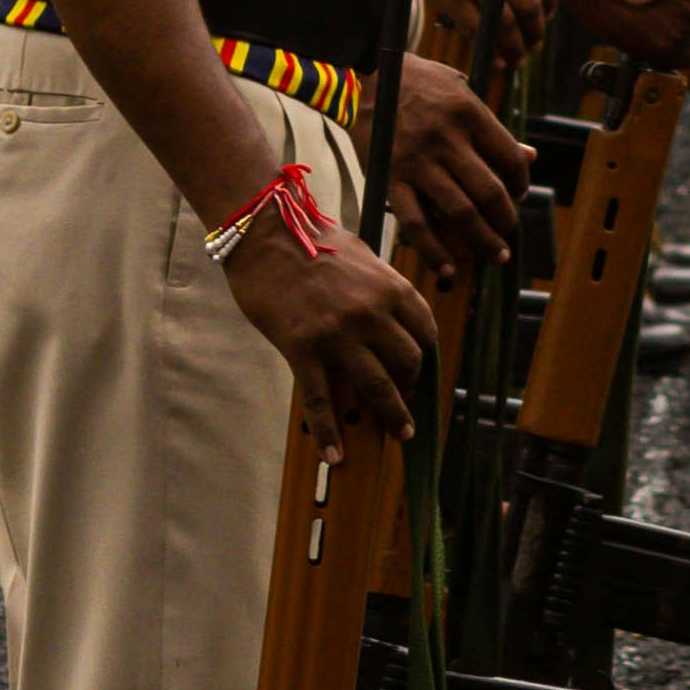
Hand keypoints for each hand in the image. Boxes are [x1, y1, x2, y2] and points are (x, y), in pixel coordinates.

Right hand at [225, 219, 432, 437]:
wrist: (264, 234)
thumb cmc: (309, 238)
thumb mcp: (360, 254)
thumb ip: (379, 284)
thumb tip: (390, 307)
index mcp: (391, 287)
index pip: (426, 329)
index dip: (426, 354)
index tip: (420, 368)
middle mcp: (372, 313)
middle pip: (408, 361)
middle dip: (412, 387)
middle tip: (408, 403)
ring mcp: (338, 334)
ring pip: (377, 386)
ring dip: (392, 415)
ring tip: (399, 434)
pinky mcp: (303, 349)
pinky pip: (320, 400)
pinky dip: (329, 432)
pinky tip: (335, 455)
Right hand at [388, 52, 531, 258]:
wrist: (366, 74)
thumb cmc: (420, 82)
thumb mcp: (462, 91)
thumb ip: (494, 128)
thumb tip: (531, 157)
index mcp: (470, 114)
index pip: (510, 159)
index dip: (521, 183)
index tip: (519, 195)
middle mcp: (446, 140)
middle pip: (489, 193)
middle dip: (505, 222)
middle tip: (508, 236)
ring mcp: (417, 162)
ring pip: (459, 213)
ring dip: (481, 241)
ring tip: (493, 255)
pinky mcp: (390, 178)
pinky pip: (416, 223)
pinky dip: (434, 251)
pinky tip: (449, 268)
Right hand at [417, 0, 542, 57]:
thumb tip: (524, 8)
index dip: (541, 21)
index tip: (539, 34)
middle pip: (525, 10)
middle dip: (531, 37)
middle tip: (529, 52)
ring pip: (502, 24)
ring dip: (512, 48)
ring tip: (513, 62)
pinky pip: (473, 30)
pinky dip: (486, 49)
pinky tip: (492, 60)